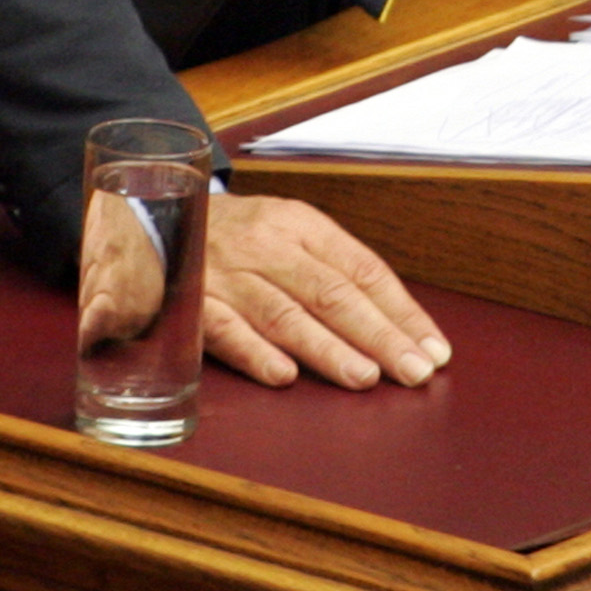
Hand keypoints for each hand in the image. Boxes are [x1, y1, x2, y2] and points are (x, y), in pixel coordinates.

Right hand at [201, 192, 450, 389]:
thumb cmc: (239, 235)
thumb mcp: (288, 232)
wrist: (156, 213)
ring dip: (326, 348)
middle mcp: (268, 246)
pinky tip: (283, 375)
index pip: (362, 269)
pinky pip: (223, 329)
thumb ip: (333, 270)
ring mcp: (228, 274)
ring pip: (284, 313)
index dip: (401, 311)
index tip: (433, 349)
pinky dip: (253, 352)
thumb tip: (398, 323)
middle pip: (330, 293)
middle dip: (377, 335)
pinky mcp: (191, 303)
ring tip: (364, 377)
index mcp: (300, 225)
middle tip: (413, 371)